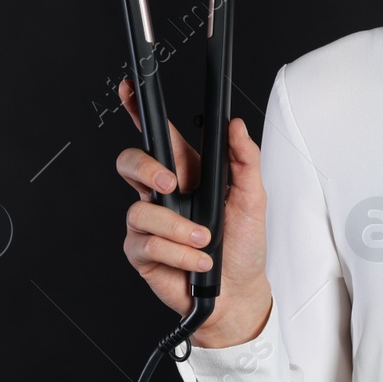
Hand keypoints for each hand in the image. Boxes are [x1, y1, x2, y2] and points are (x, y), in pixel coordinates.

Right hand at [114, 77, 272, 347]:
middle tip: (172, 184)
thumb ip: (245, 159)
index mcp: (188, 173)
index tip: (129, 88)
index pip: (159, 136)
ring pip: (140, 210)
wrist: (238, 293)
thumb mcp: (253, 198)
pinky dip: (179, 253)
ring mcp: (149, 223)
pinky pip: (147, 244)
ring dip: (178, 229)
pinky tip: (199, 261)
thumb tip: (235, 125)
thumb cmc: (245, 246)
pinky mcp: (142, 252)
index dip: (138, 110)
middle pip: (130, 163)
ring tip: (206, 241)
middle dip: (146, 168)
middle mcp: (163, 194)